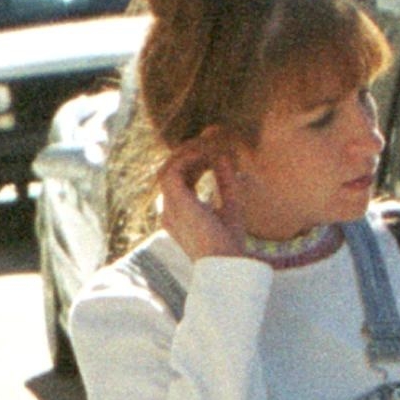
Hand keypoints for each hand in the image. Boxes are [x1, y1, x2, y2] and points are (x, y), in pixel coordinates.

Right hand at [159, 144, 247, 262]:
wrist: (225, 261)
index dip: (197, 162)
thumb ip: (225, 180)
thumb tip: (224, 156)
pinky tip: (209, 152)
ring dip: (189, 152)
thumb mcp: (230, 203)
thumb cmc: (229, 241)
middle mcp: (169, 210)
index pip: (182, 180)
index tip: (218, 150)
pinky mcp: (174, 202)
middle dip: (192, 152)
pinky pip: (174, 170)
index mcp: (180, 214)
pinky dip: (189, 157)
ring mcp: (169, 206)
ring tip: (211, 142)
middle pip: (173, 171)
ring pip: (169, 167)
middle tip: (213, 138)